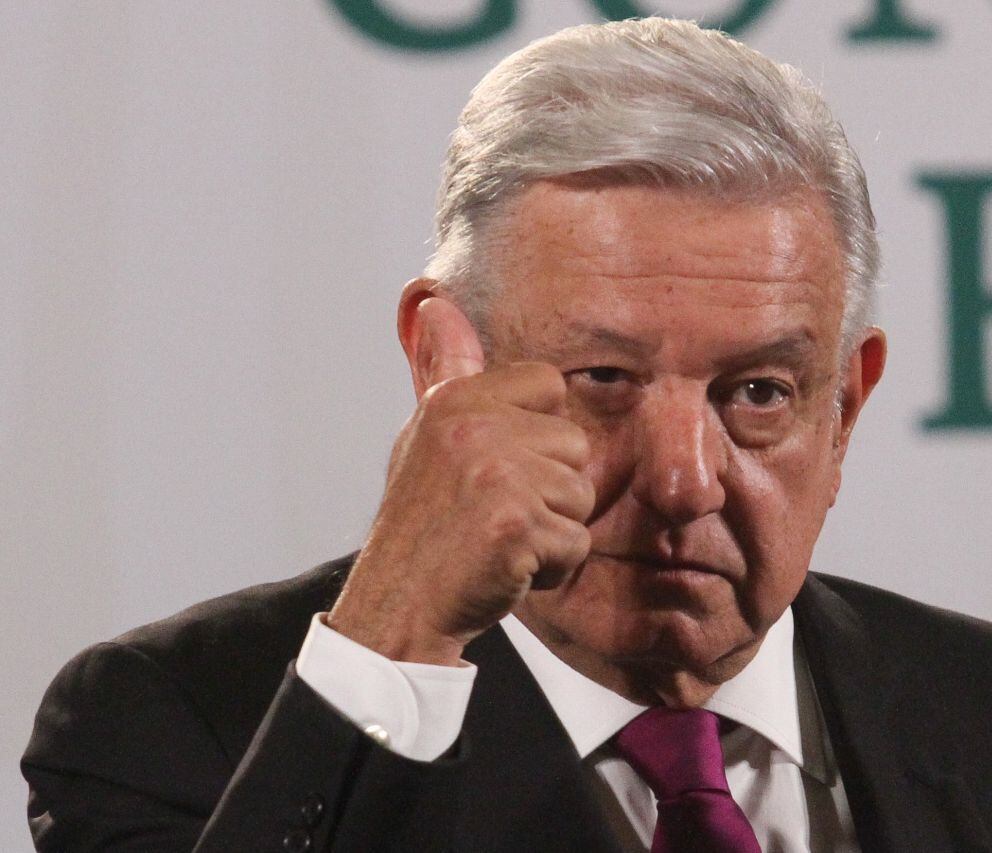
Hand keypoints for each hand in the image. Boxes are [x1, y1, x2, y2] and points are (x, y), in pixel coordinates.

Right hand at [328, 298, 593, 665]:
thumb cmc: (421, 524)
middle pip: (575, 446)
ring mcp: (496, 475)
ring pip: (580, 496)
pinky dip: (552, 568)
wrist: (398, 606)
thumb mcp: (426, 436)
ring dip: (551, 530)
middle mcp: (475, 428)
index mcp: (457, 401)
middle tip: (497, 514)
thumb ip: (447, 372)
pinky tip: (507, 569)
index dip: (538, 433)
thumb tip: (436, 304)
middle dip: (550, 489)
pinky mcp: (515, 525)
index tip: (499, 466)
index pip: (548, 384)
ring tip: (500, 541)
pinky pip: (576, 543)